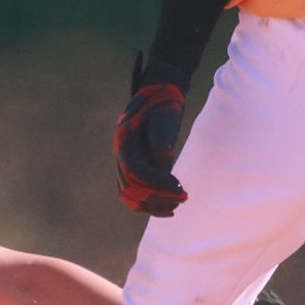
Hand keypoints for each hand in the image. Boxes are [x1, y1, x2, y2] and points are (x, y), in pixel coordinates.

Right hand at [115, 54, 189, 216]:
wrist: (157, 96)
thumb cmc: (163, 104)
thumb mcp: (164, 115)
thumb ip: (161, 136)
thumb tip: (163, 161)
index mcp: (126, 139)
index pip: (136, 170)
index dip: (157, 182)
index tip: (180, 188)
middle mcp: (121, 153)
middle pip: (131, 186)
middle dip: (157, 196)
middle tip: (183, 198)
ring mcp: (125, 162)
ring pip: (130, 194)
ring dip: (152, 204)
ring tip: (176, 206)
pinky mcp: (134, 169)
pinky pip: (135, 193)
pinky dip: (149, 204)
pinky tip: (169, 209)